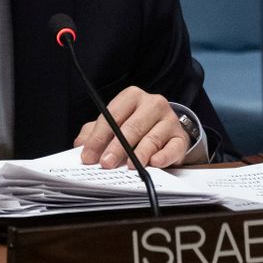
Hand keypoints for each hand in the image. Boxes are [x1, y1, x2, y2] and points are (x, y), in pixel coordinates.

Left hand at [73, 86, 189, 169]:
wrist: (166, 133)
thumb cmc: (136, 127)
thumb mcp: (114, 125)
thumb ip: (95, 132)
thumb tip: (81, 146)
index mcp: (132, 97)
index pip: (112, 115)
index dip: (98, 137)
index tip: (88, 155)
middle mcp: (152, 104)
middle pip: (132, 126)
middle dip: (116, 147)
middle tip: (106, 163)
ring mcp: (169, 120)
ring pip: (152, 137)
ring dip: (139, 154)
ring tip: (130, 166)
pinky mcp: (180, 137)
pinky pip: (173, 148)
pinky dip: (163, 156)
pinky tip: (154, 163)